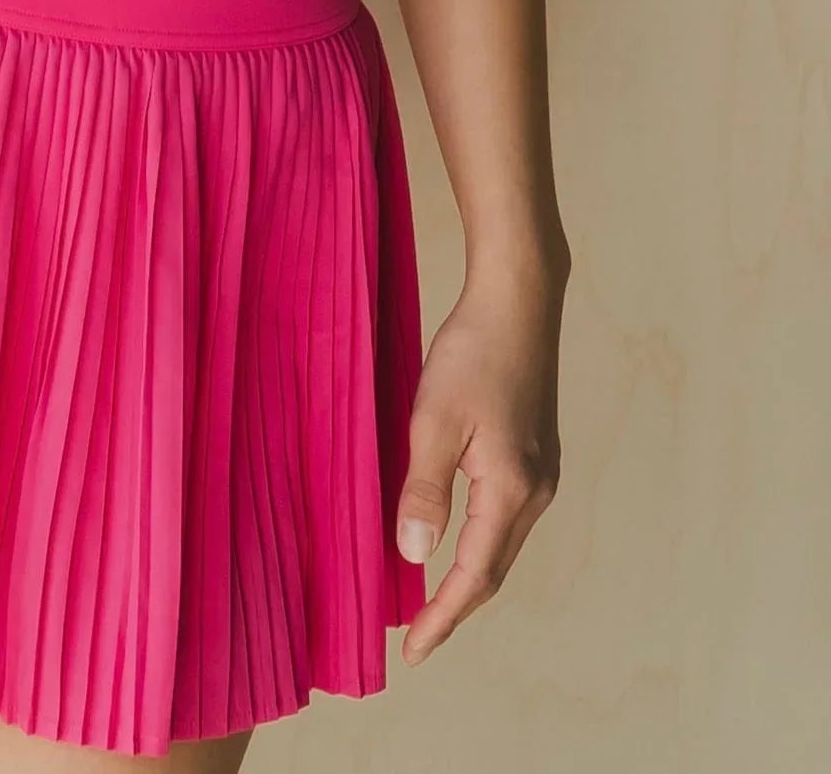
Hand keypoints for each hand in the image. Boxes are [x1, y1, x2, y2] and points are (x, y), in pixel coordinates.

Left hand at [393, 255, 566, 667]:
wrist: (517, 301)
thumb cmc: (473, 352)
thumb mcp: (434, 419)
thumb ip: (425, 490)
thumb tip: (415, 557)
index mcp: (512, 490)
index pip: (473, 575)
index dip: (442, 617)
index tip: (412, 651)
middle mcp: (536, 491)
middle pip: (492, 568)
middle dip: (454, 606)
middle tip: (415, 636)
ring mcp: (540, 473)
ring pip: (500, 544)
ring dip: (467, 574)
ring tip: (427, 597)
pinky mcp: (534, 454)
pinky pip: (505, 517)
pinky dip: (478, 541)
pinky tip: (452, 538)